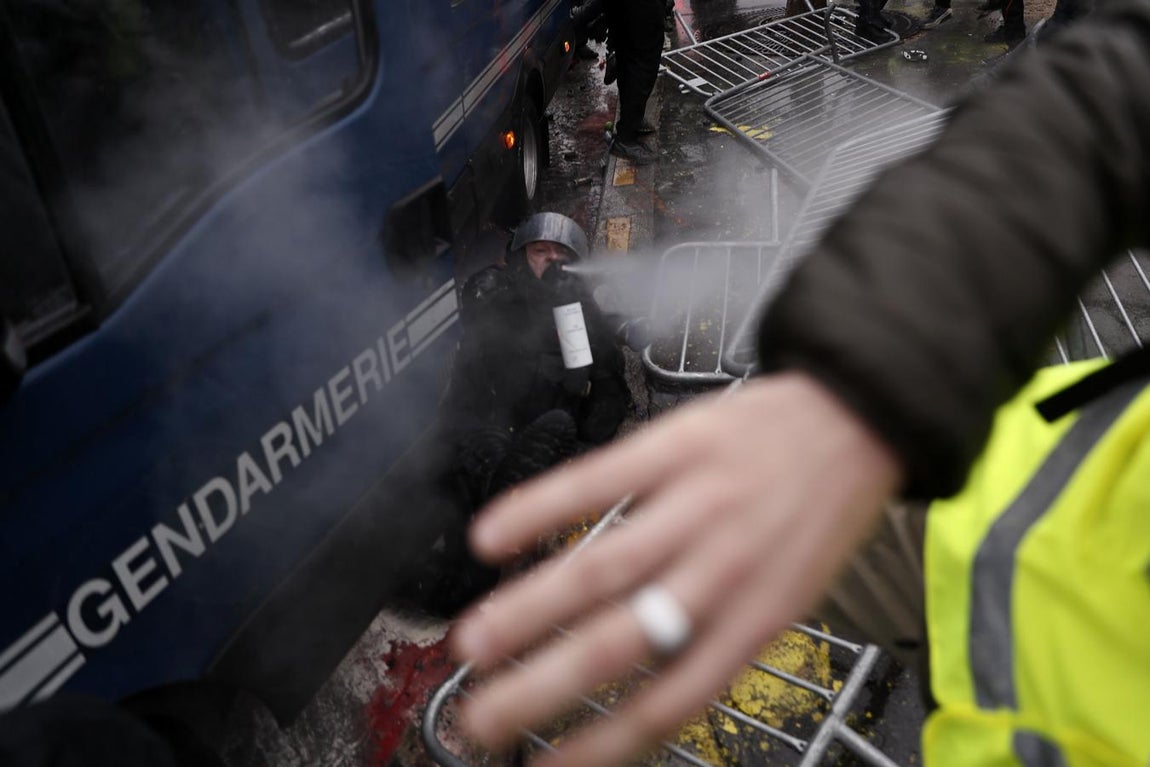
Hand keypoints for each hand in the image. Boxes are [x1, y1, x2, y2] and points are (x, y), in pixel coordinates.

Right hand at [450, 372, 904, 765]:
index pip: (669, 700)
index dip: (602, 744)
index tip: (547, 766)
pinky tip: (492, 534)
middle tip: (483, 717)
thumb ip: (725, 633)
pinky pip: (595, 481)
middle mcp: (722, 570)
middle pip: (619, 644)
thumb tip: (652, 681)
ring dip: (526, 611)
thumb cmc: (821, 510)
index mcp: (757, 616)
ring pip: (598, 569)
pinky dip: (539, 509)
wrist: (856, 418)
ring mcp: (694, 506)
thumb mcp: (793, 591)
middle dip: (542, 688)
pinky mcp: (673, 447)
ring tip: (474, 643)